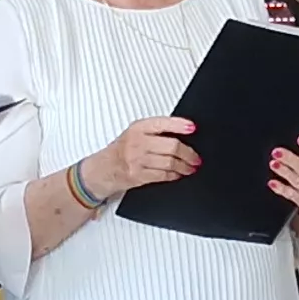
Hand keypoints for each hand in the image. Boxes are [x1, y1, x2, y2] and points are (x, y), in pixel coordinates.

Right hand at [79, 115, 197, 200]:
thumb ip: (156, 131)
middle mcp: (137, 143)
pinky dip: (174, 175)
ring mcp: (138, 160)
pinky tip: (178, 174)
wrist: (102, 169)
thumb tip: (183, 132)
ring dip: (184, 166)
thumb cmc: (121, 150)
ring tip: (191, 167)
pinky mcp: (139, 176)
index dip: (180, 125)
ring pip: (170, 163)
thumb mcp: (135, 133)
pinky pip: (163, 175)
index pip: (163, 123)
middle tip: (196, 157)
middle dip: (189, 153)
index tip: (192, 128)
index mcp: (138, 128)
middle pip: (171, 146)